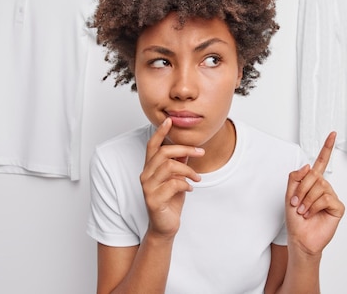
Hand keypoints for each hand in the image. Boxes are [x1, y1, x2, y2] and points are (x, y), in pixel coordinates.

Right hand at [140, 117, 204, 238]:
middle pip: (163, 153)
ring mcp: (148, 188)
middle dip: (184, 150)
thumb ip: (179, 163)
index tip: (169, 120)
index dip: (160, 132)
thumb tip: (188, 149)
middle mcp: (145, 175)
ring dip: (187, 170)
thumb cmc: (170, 200)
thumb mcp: (176, 178)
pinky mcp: (153, 200)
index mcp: (150, 168)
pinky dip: (185, 184)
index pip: (152, 145)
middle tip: (200, 152)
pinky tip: (190, 189)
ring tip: (196, 177)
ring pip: (169, 167)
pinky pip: (172, 184)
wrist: (165, 226)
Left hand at [285, 132, 344, 255]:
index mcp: (313, 182)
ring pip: (319, 186)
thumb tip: (308, 166)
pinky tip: (311, 214)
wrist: (300, 238)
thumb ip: (295, 177)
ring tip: (303, 211)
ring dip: (306, 199)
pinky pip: (326, 198)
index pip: (321, 162)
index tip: (333, 134)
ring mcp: (331, 196)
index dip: (327, 148)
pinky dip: (314, 206)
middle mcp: (324, 186)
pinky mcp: (337, 207)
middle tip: (295, 203)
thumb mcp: (289, 194)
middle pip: (314, 175)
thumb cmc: (295, 219)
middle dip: (301, 189)